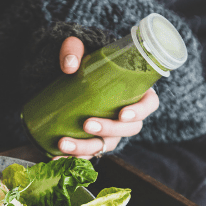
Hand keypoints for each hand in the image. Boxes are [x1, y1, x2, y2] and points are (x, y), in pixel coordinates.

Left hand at [54, 36, 159, 157]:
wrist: (61, 76)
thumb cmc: (81, 60)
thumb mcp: (77, 47)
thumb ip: (72, 49)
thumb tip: (69, 65)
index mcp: (134, 91)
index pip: (149, 104)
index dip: (140, 112)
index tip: (122, 114)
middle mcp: (125, 114)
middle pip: (128, 130)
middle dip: (108, 130)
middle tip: (87, 124)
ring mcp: (109, 130)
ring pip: (105, 145)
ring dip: (85, 148)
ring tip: (63, 143)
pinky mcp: (91, 139)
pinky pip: (87, 154)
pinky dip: (72, 158)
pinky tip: (56, 158)